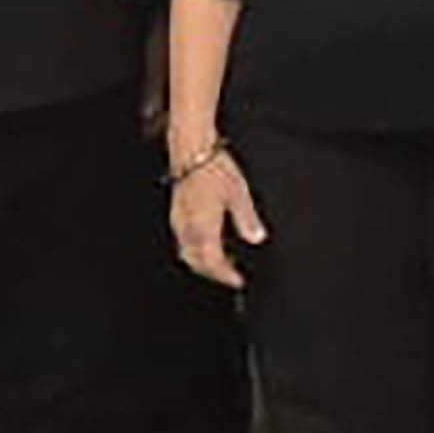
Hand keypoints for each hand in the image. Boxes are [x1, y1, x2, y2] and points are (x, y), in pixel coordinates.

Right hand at [168, 144, 264, 289]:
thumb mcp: (238, 193)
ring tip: (222, 262)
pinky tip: (208, 242)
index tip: (237, 281)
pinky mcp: (176, 213)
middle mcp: (187, 228)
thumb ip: (247, 219)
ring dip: (203, 262)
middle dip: (213, 273)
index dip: (225, 275)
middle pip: (197, 262)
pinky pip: (183, 241)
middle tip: (231, 275)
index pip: (212, 262)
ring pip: (187, 254)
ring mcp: (178, 221)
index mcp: (203, 227)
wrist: (191, 151)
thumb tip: (257, 239)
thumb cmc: (214, 168)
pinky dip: (195, 250)